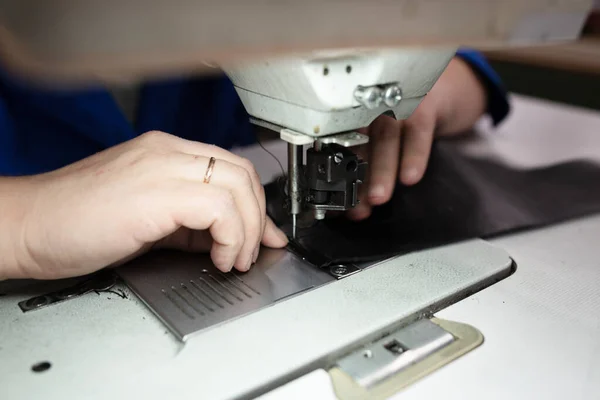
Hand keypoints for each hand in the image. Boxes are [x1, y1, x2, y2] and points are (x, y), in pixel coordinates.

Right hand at [3, 131, 287, 279]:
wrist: (26, 225)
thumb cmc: (74, 222)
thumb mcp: (146, 219)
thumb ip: (188, 223)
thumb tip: (227, 239)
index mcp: (164, 153)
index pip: (230, 167)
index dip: (255, 204)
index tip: (264, 234)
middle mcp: (166, 152)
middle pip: (242, 173)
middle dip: (258, 217)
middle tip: (252, 250)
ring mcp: (160, 167)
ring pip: (237, 185)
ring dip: (248, 230)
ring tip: (234, 259)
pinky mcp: (155, 193)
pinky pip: (218, 206)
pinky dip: (230, 235)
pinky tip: (219, 258)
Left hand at [347, 56, 486, 220]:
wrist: (450, 85)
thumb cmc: (408, 115)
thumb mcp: (383, 133)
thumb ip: (369, 159)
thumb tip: (353, 204)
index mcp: (357, 113)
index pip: (340, 145)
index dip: (337, 175)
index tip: (335, 202)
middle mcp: (373, 104)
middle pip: (359, 143)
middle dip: (355, 178)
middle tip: (352, 207)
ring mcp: (398, 100)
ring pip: (385, 138)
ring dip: (381, 171)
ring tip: (377, 198)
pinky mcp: (426, 103)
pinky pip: (418, 131)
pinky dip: (413, 155)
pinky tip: (410, 177)